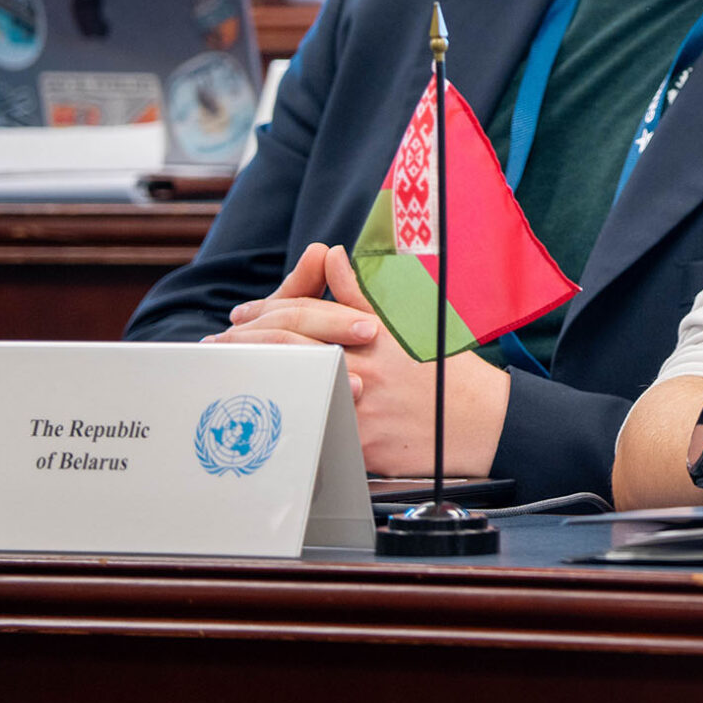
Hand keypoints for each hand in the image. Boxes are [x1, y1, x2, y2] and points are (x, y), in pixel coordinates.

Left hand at [207, 243, 506, 478]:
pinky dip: (283, 423)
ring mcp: (360, 409)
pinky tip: (258, 420)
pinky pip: (314, 432)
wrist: (483, 422)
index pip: (305, 314)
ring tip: (226, 376)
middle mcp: (363, 368)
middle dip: (247, 343)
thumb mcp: (408, 322)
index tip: (242, 314)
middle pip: (289, 349)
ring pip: (293, 389)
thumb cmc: (446, 372)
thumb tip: (331, 256)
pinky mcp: (362, 446)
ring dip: (254, 380)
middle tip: (219, 343)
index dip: (267, 311)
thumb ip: (362, 292)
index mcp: (372, 335)